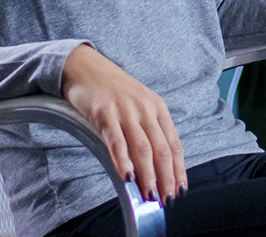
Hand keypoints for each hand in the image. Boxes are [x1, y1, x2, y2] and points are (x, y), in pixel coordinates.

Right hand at [60, 43, 185, 204]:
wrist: (85, 67)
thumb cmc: (112, 90)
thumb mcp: (137, 105)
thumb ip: (147, 131)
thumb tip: (154, 165)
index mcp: (157, 107)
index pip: (173, 143)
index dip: (178, 169)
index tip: (180, 189)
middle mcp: (145, 109)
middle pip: (161, 149)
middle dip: (166, 178)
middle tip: (166, 199)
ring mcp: (125, 110)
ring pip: (142, 148)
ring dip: (148, 174)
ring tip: (149, 194)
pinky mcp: (105, 113)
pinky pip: (116, 141)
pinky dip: (123, 160)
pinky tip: (127, 176)